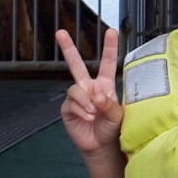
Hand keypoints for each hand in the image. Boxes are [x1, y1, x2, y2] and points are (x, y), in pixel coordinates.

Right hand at [56, 27, 123, 156]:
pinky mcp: (67, 108)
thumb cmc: (112, 128)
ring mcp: (77, 97)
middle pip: (76, 64)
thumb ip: (109, 105)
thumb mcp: (117, 116)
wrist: (100, 146)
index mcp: (105, 85)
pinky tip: (87, 118)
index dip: (109, 47)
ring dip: (85, 101)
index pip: (107, 63)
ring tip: (93, 114)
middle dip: (68, 48)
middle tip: (60, 33)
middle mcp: (89, 87)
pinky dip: (80, 110)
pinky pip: (71, 103)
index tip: (111, 31)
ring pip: (75, 89)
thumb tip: (97, 96)